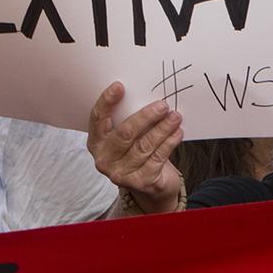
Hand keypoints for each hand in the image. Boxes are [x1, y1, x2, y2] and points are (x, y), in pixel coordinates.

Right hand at [86, 82, 184, 214]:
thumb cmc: (136, 152)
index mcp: (96, 142)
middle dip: (145, 117)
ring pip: (144, 145)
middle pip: (125, 133)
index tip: (119, 87)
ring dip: (162, 129)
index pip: (97, 118)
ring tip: (175, 117)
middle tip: (162, 105)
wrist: (148, 185)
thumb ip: (128, 119)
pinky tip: (177, 133)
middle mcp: (104, 159)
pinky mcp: (140, 182)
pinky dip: (169, 143)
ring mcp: (120, 173)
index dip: (107, 101)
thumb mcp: (126, 136)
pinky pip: (157, 158)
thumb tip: (145, 97)